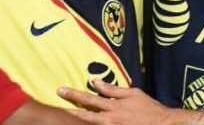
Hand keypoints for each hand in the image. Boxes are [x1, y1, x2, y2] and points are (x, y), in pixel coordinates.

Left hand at [57, 80, 179, 124]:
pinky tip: (82, 123)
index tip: (60, 90)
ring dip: (77, 121)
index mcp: (113, 107)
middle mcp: (109, 120)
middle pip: (83, 116)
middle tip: (54, 107)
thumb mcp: (133, 94)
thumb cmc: (148, 108)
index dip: (73, 94)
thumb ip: (113, 90)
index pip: (89, 99)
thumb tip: (96, 82)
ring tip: (64, 117)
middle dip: (68, 111)